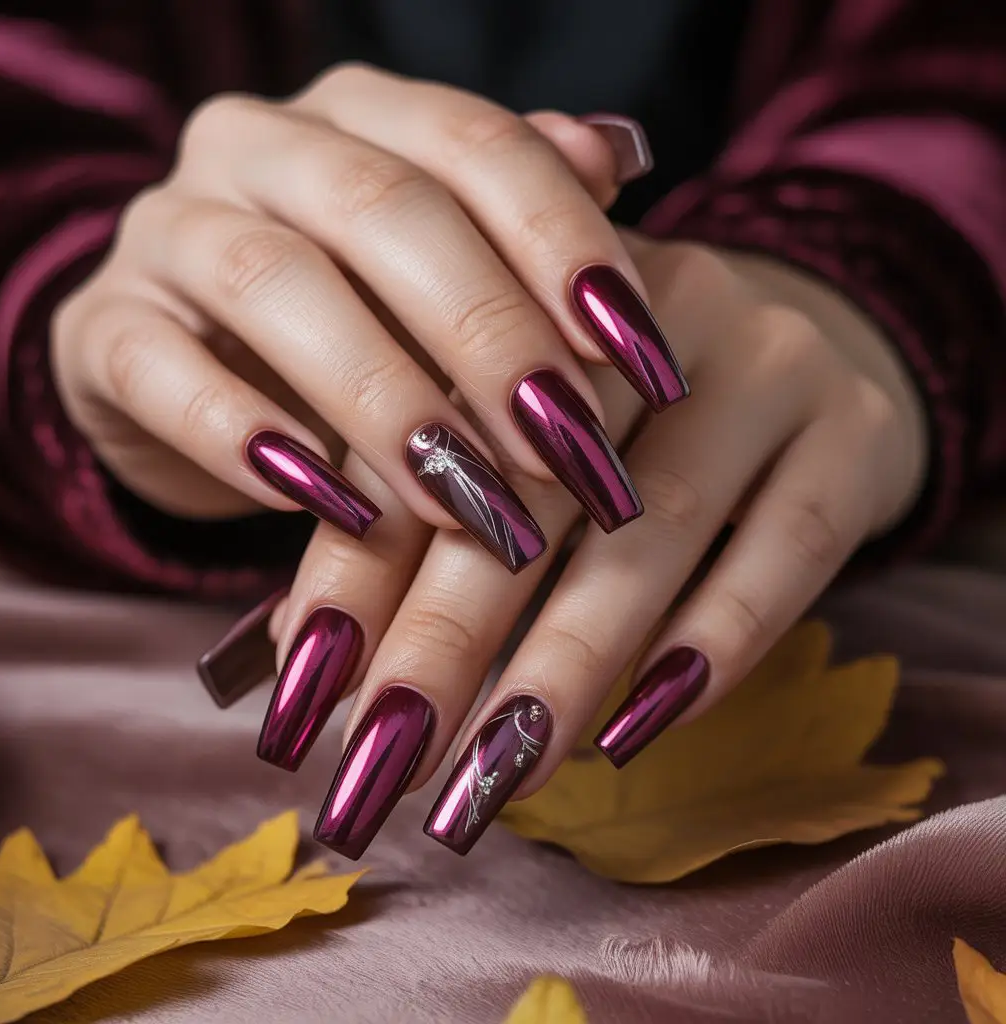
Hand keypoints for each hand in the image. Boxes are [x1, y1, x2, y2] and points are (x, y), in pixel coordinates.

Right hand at [52, 64, 684, 572]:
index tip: (640, 356)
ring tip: (468, 502)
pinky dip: (251, 441)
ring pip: (278, 286)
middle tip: (568, 450)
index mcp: (359, 118)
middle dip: (491, 339)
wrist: (198, 375)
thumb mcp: (442, 279)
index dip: (567, 243)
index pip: (476, 145)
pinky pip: (167, 373)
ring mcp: (168, 231)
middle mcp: (259, 148)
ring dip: (388, 403)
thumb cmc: (353, 328)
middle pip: (386, 214)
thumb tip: (619, 158)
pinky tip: (333, 507)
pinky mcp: (105, 330)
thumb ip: (521, 224)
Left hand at [265, 234, 926, 858]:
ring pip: (652, 530)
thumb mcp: (526, 424)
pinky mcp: (853, 433)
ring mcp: (765, 365)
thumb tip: (306, 653)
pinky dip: (710, 647)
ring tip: (491, 782)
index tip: (301, 699)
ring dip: (564, 666)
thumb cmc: (629, 409)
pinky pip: (785, 550)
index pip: (427, 438)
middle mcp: (644, 316)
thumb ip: (424, 510)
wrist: (815, 340)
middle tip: (383, 762)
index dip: (355, 570)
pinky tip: (634, 733)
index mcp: (535, 294)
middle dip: (446, 638)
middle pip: (532, 486)